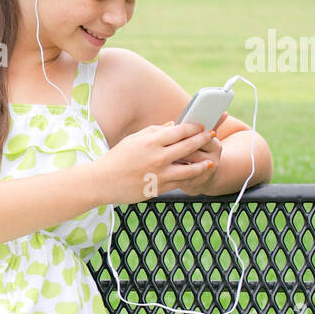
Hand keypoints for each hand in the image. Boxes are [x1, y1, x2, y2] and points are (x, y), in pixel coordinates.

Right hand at [93, 119, 222, 204]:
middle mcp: (158, 157)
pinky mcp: (159, 188)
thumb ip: (154, 131)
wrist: (102, 181)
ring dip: (202, 163)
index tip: (202, 125)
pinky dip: (189, 178)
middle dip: (203, 139)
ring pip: (190, 168)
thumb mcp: (133, 139)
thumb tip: (173, 126)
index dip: (194, 127)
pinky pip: (180, 182)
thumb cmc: (117, 158)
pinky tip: (194, 175)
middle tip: (212, 136)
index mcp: (151, 141)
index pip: (180, 131)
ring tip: (210, 161)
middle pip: (189, 146)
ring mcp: (160, 174)